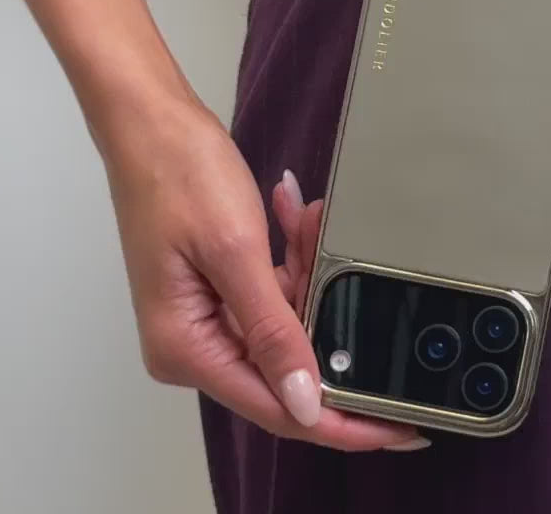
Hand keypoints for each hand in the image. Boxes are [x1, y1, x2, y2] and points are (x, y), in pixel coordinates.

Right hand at [98, 95, 424, 450]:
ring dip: (306, 269)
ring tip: (304, 219)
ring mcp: (205, 315)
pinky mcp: (218, 289)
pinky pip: (273, 289)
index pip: (278, 407)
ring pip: (288, 317)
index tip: (397, 426)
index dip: (342, 421)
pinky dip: (291, 256)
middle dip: (322, 308)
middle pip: (288, 357)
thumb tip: (306, 402)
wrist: (153, 123)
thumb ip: (273, 333)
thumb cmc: (176, 176)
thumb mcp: (236, 253)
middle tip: (334, 253)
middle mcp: (192, 343)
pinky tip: (292, 216)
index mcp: (187, 349)